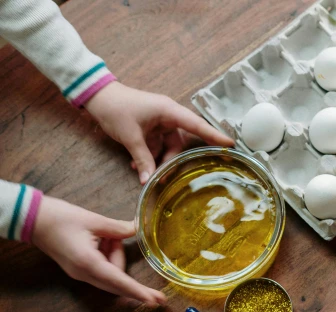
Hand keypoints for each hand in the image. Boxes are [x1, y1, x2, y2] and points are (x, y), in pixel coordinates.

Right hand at [32, 196, 166, 305]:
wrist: (33, 220)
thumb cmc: (61, 218)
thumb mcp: (94, 220)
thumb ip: (119, 229)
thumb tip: (138, 230)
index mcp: (89, 263)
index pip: (120, 282)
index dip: (139, 291)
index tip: (155, 300)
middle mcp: (85, 274)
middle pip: (118, 282)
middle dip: (130, 273)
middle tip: (138, 270)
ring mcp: (80, 275)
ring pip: (111, 276)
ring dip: (115, 256)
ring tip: (105, 235)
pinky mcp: (79, 270)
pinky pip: (102, 270)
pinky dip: (108, 257)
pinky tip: (102, 240)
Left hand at [85, 82, 233, 183]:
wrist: (96, 97)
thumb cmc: (116, 109)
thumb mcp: (130, 136)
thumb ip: (143, 159)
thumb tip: (149, 181)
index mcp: (169, 111)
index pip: (197, 125)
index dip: (214, 135)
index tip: (231, 144)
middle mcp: (168, 116)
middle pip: (180, 143)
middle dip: (173, 160)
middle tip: (168, 177)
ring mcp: (159, 123)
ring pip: (167, 147)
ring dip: (157, 161)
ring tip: (145, 173)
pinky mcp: (150, 128)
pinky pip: (156, 146)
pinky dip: (149, 156)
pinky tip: (137, 167)